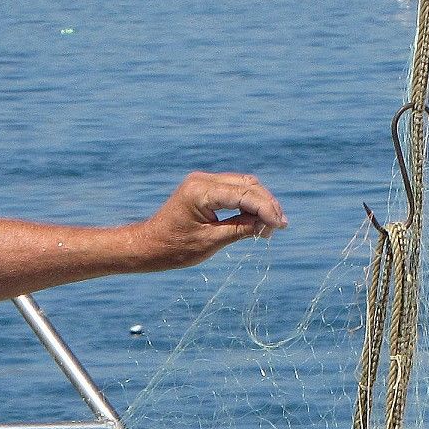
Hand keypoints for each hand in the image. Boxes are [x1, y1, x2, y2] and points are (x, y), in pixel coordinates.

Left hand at [134, 172, 285, 269]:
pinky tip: (257, 220)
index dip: (266, 209)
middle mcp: (202, 180)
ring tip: (270, 226)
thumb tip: (267, 224)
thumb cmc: (174, 248)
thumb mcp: (211, 242)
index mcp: (200, 191)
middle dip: (266, 205)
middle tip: (279, 227)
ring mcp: (202, 182)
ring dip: (259, 203)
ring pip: (243, 185)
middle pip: (247, 185)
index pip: (244, 194)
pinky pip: (233, 191)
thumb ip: (240, 229)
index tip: (280, 225)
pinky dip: (247, 203)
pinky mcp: (203, 189)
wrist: (147, 246)